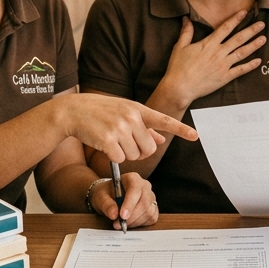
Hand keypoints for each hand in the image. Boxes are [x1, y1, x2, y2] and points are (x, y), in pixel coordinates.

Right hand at [58, 93, 198, 164]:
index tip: (195, 136)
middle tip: (126, 144)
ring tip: (112, 140)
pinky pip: (120, 159)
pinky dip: (113, 157)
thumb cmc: (99, 112)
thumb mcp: (123, 113)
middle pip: (149, 148)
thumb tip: (162, 139)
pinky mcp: (108, 140)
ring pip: (135, 155)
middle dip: (140, 151)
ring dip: (125, 154)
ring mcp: (120, 128)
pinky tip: (104, 145)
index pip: (163, 119)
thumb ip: (144, 126)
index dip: (180, 129)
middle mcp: (131, 117)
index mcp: (137, 108)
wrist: (73, 111)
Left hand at [90, 172, 157, 228]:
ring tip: (121, 223)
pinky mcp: (153, 208)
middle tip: (118, 224)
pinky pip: (151, 218)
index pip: (135, 189)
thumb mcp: (101, 197)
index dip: (130, 204)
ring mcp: (151, 197)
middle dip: (131, 217)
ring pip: (148, 212)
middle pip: (144, 203)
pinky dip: (140, 224)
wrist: (109, 197)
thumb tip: (114, 214)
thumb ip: (107, 205)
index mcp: (132, 178)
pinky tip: (130, 222)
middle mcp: (144, 186)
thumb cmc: (106, 194)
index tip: (122, 216)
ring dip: (134, 222)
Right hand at [158, 13, 265, 108]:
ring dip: (254, 45)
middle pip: (238, 39)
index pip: (225, 28)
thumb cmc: (178, 68)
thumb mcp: (180, 47)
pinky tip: (258, 61)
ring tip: (264, 39)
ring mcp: (223, 65)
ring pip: (242, 53)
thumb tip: (186, 18)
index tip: (244, 12)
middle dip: (251, 31)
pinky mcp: (225, 77)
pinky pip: (240, 70)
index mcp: (209, 44)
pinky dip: (250, 65)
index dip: (236, 19)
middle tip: (262, 24)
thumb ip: (186, 32)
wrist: (180, 87)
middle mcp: (219, 53)